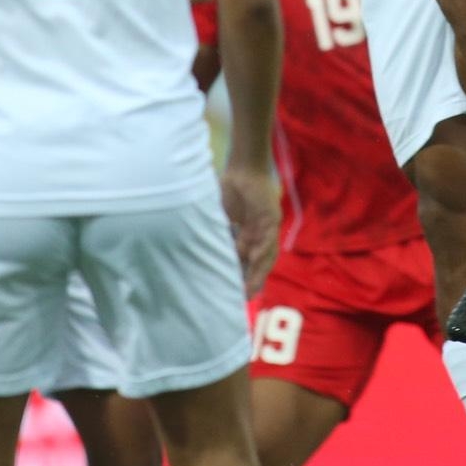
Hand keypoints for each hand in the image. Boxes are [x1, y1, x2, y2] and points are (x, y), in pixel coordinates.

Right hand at [219, 163, 280, 295]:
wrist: (243, 166)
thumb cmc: (228, 188)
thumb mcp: (217, 217)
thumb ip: (214, 232)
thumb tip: (192, 251)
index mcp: (246, 236)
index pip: (244, 262)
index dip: (239, 278)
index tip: (230, 294)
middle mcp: (258, 235)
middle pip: (256, 264)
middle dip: (249, 281)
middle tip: (240, 300)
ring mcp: (267, 227)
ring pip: (265, 256)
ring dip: (258, 273)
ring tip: (250, 289)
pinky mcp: (272, 218)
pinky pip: (269, 239)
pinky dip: (262, 251)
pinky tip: (255, 261)